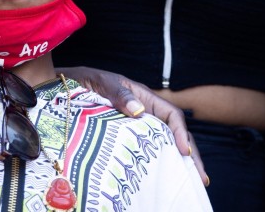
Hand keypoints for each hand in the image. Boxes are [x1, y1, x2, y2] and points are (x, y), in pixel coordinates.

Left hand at [58, 66, 208, 185]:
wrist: (64, 87)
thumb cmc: (86, 81)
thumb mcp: (102, 82)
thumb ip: (119, 94)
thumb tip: (138, 110)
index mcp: (145, 98)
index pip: (171, 115)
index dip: (181, 133)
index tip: (185, 151)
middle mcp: (146, 114)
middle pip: (175, 134)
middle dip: (191, 155)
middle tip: (201, 177)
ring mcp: (138, 129)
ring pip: (165, 146)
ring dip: (179, 164)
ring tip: (190, 183)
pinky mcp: (126, 140)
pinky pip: (147, 153)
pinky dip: (159, 166)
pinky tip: (164, 181)